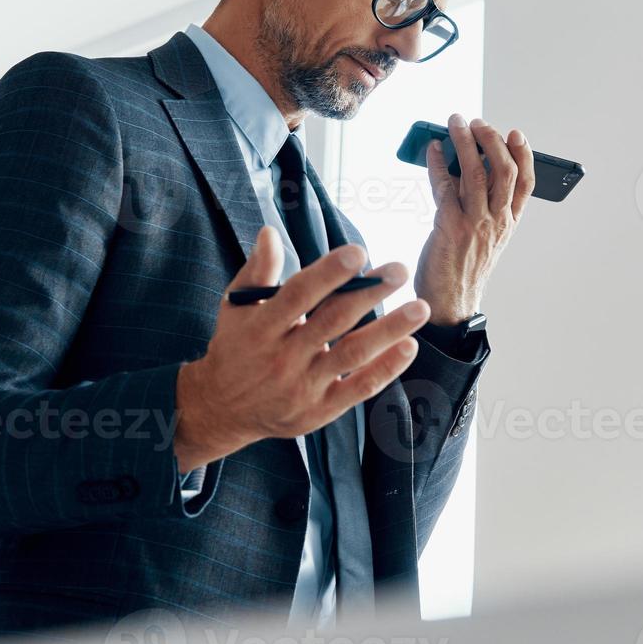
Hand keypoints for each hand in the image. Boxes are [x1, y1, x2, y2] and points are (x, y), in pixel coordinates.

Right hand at [174, 226, 430, 471]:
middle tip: (400, 269)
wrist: (222, 409)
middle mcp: (283, 357)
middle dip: (369, 292)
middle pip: (333, 320)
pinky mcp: (320, 411)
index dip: (329, 272)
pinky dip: (385, 369)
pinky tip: (409, 346)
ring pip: (352, 354)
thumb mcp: (236, 307)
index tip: (359, 252)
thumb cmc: (235, 347)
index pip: (298, 295)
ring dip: (389, 329)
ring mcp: (303, 386)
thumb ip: (257, 271)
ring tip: (419, 307)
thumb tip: (271, 232)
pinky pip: (358, 388)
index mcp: (262, 327)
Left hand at [415, 113, 535, 326]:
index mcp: (508, 224)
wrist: (450, 304)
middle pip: (504, 170)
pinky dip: (437, 163)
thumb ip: (484, 207)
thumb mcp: (486, 239)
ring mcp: (475, 223)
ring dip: (466, 142)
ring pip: (475, 172)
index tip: (516, 134)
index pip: (526, 183)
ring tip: (456, 123)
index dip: (525, 155)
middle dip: (492, 140)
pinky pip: (444, 185)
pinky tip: (433, 150)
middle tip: (478, 123)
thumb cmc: (464, 271)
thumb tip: (466, 167)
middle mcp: (496, 221)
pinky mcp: (450, 226)